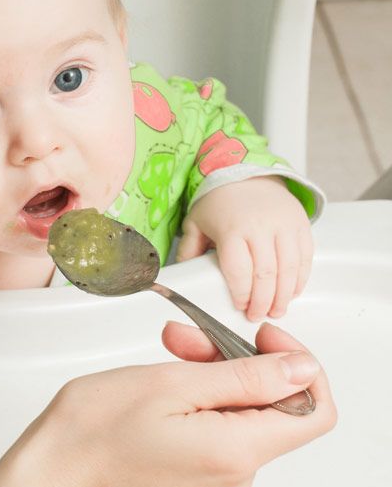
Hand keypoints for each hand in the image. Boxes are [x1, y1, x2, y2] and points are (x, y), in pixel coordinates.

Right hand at [21, 321, 333, 486]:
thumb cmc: (88, 435)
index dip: (296, 363)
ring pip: (239, 421)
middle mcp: (235, 485)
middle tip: (185, 340)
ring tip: (163, 360)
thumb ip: (245, 377)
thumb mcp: (169, 384)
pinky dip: (198, 409)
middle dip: (233, 363)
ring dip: (209, 381)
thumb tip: (302, 369)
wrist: (45, 486)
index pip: (312, 409)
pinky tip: (162, 393)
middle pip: (269, 409)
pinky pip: (218, 442)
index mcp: (235, 456)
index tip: (261, 335)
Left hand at [175, 176, 312, 320]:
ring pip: (289, 269)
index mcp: (232, 229)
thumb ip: (189, 251)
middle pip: (266, 275)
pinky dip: (300, 278)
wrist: (245, 171)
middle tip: (258, 315)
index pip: (239, 272)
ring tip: (276, 309)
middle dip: (263, 302)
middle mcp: (261, 226)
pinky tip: (291, 291)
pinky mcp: (300, 223)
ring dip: (284, 295)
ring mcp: (284, 224)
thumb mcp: (196, 223)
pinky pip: (305, 257)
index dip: (241, 295)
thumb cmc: (219, 200)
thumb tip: (181, 278)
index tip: (240, 307)